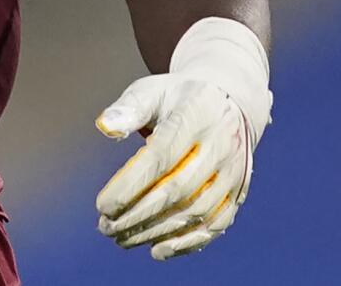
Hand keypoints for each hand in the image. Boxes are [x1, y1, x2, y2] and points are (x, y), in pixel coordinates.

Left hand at [92, 17, 271, 261]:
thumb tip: (104, 127)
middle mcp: (220, 146)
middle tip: (105, 227)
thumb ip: (127, 108)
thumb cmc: (178, 97)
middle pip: (178, 189)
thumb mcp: (152, 90)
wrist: (230, 100)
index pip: (161, 157)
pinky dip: (188, 242)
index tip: (102, 205)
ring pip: (196, 211)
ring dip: (157, 231)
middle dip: (138, 214)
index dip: (131, 185)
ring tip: (121, 238)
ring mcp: (233, 171)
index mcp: (195, 116)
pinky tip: (157, 250)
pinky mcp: (238, 191)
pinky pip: (216, 224)